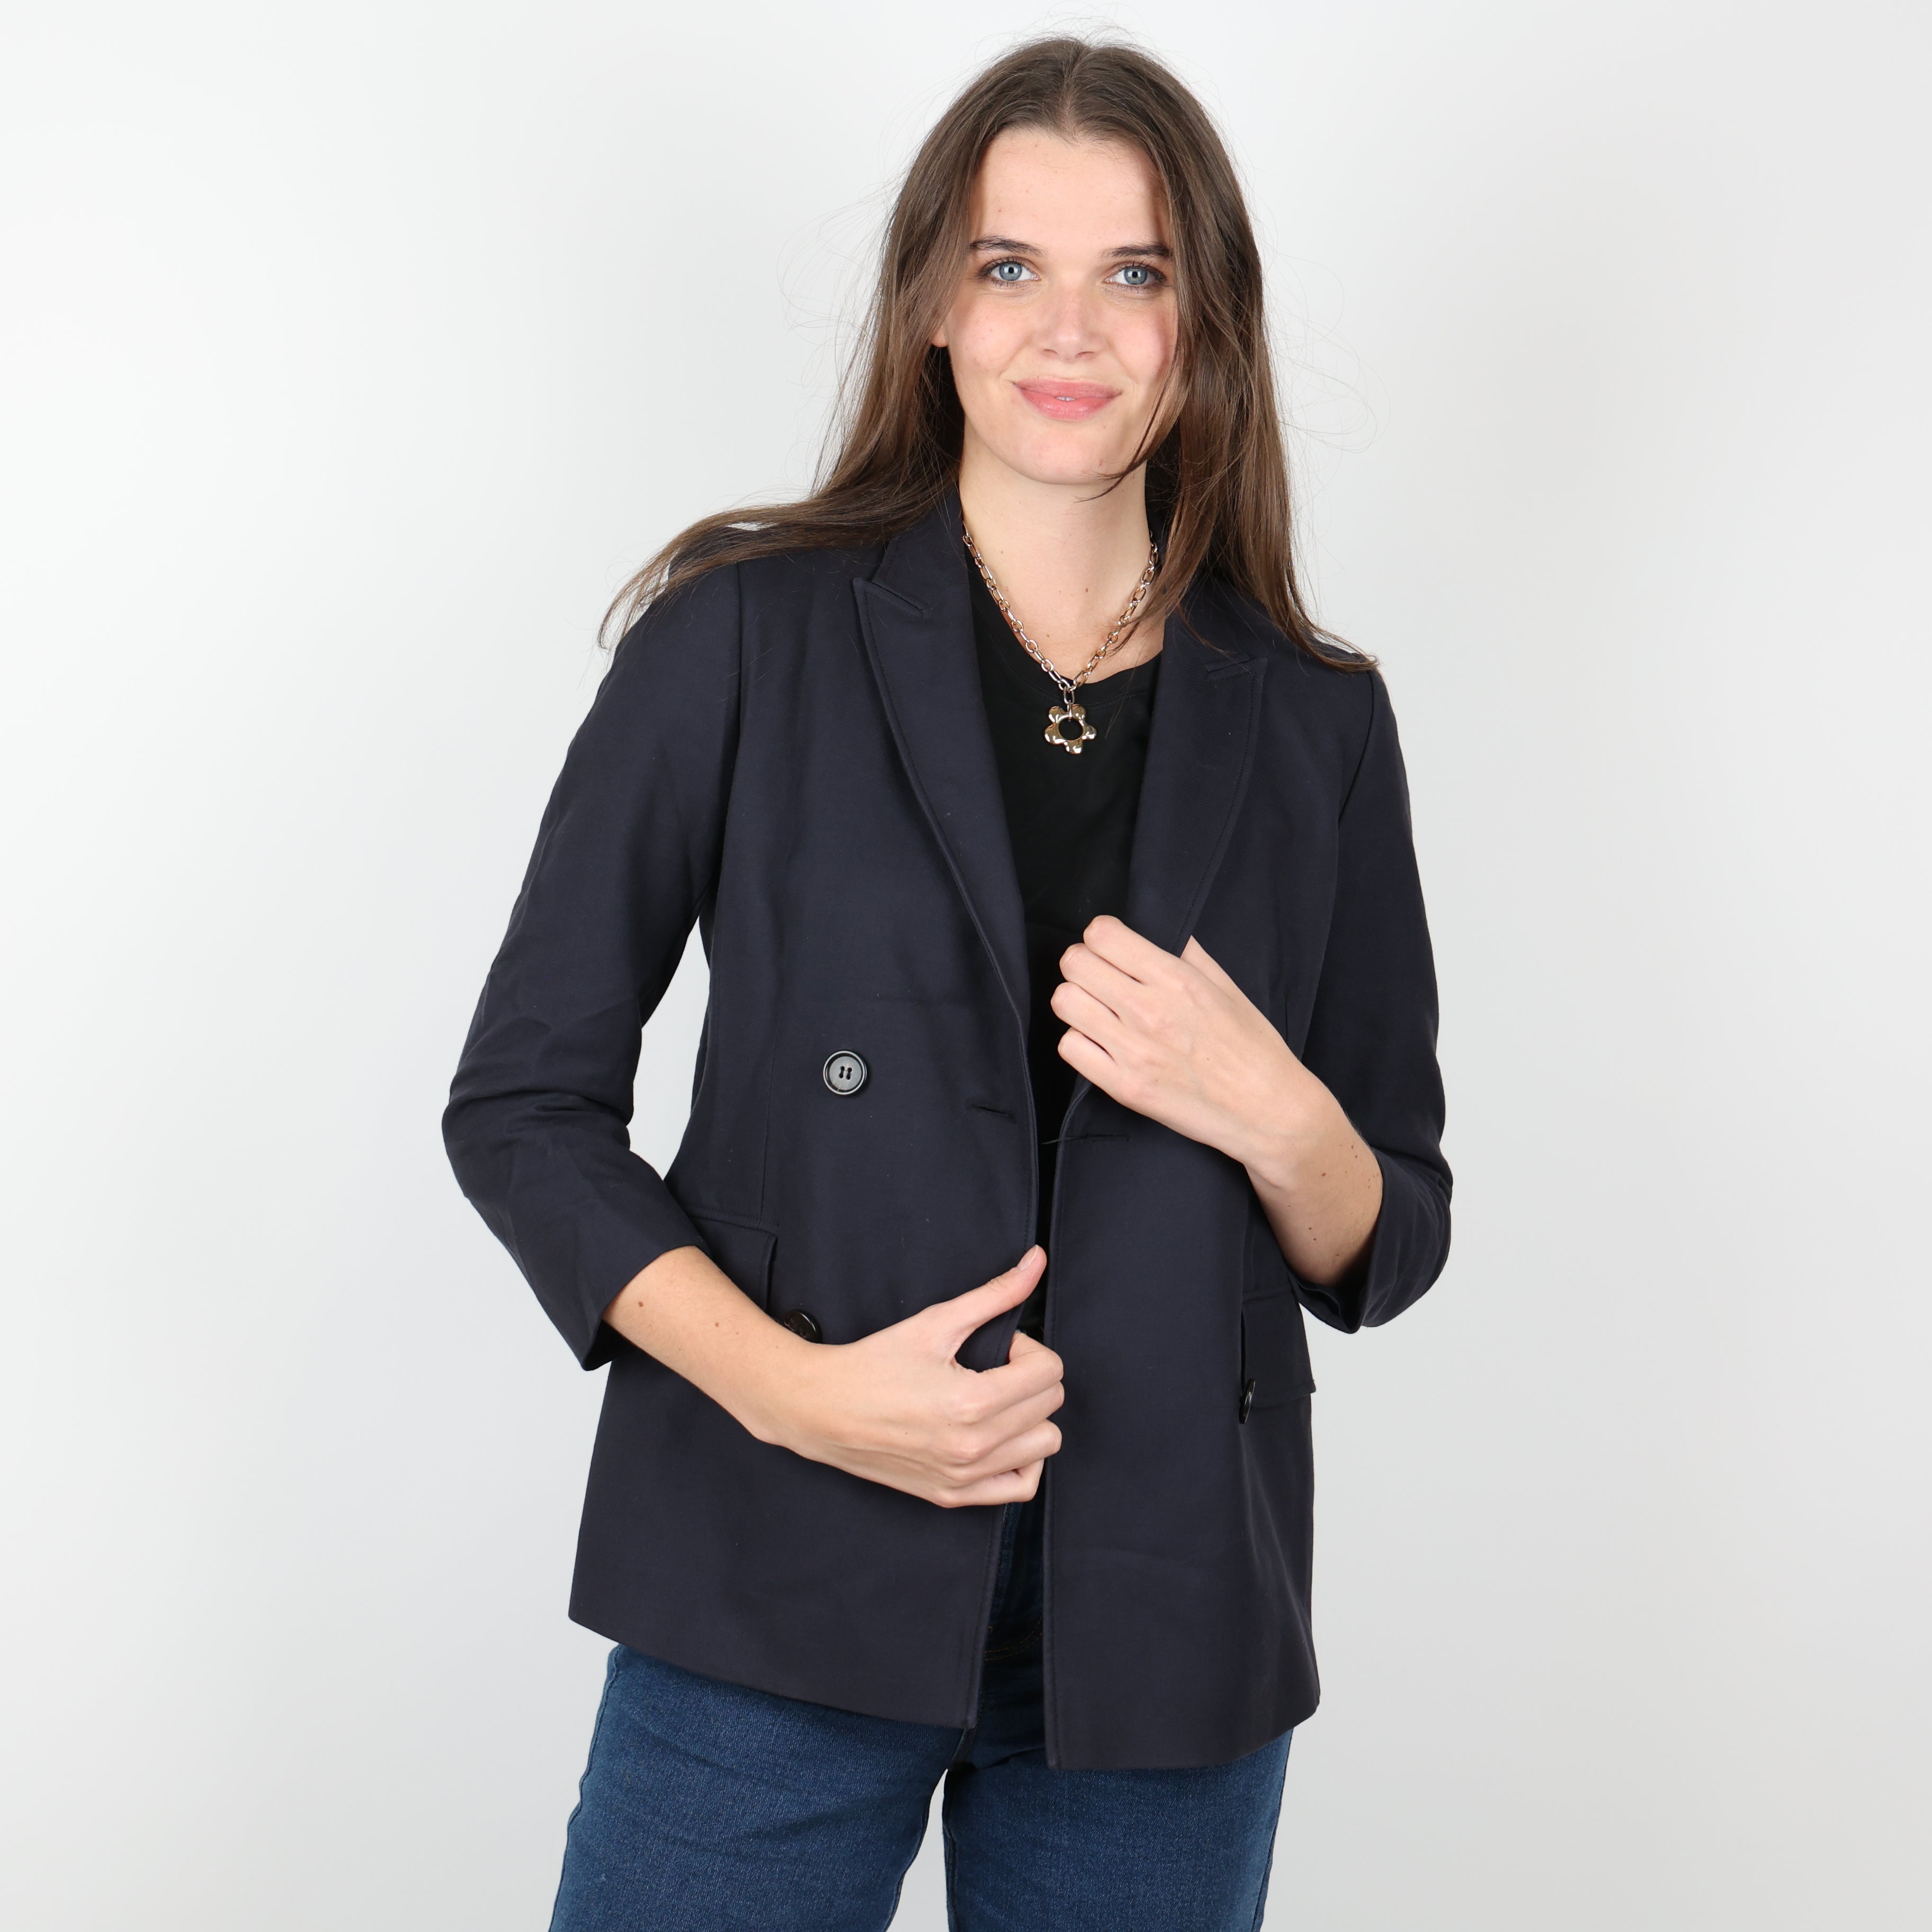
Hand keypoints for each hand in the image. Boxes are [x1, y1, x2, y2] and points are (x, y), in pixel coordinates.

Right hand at [603, 1243, 1063, 1509]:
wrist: (821, 1409)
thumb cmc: (873, 1363)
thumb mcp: (935, 1322)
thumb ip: (995, 1294)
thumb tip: (1037, 1262)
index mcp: (972, 1402)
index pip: (1049, 1373)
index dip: (1028, 1349)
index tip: (999, 1347)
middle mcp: (973, 1447)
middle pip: (1050, 1406)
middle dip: (1029, 1378)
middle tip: (992, 1368)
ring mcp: (964, 1477)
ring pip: (1045, 1446)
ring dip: (1030, 1417)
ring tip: (994, 1400)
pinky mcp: (952, 1496)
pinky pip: (1021, 1487)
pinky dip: (1022, 1460)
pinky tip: (998, 1436)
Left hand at [1051, 916, 1328, 1167]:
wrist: (1269, 1112)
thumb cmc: (1254, 1049)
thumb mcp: (1228, 988)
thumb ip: (1189, 955)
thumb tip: (1164, 931)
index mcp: (1177, 980)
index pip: (1102, 935)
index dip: (1101, 937)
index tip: (1110, 949)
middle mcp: (1150, 1011)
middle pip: (1075, 964)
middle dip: (1083, 965)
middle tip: (1100, 978)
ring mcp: (1133, 1051)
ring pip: (1065, 1002)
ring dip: (1078, 1001)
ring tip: (1099, 1010)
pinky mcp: (1123, 1087)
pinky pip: (1070, 1048)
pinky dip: (1079, 1041)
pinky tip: (1101, 1042)